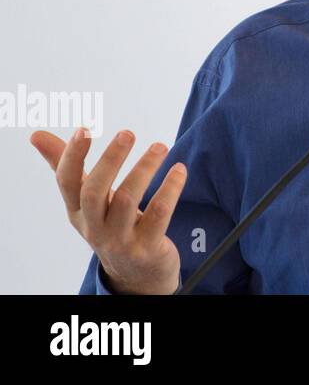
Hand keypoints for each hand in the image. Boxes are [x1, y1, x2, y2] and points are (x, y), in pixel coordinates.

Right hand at [31, 127, 187, 294]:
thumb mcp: (86, 200)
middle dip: (110, 160)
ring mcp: (120, 239)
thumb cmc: (109, 224)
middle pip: (94, 192)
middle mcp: (94, 226)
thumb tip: (36, 135)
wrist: (135, 273)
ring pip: (128, 201)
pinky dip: (170, 189)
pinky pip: (158, 214)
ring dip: (145, 169)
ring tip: (160, 146)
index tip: (84, 129)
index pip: (66, 182)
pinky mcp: (147, 247)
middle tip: (127, 133)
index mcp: (77, 211)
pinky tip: (179, 170)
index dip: (72, 156)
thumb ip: (68, 165)